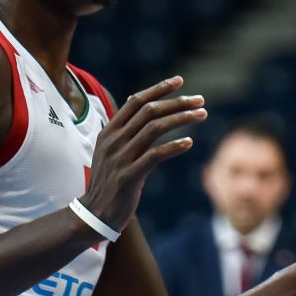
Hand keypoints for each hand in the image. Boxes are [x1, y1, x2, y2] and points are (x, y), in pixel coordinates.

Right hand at [80, 75, 207, 230]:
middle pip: (149, 111)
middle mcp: (113, 141)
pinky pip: (155, 155)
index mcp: (109, 131)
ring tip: (201, 115)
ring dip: (181, 119)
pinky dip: (174, 146)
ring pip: (154, 128)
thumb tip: (136, 102)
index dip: (158, 89)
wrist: (94, 213)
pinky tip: (189, 142)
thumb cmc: (109, 181)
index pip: (136, 101)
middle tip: (200, 100)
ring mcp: (120, 158)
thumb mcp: (110, 150)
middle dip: (177, 102)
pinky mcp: (129, 177)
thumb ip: (124, 129)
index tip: (179, 81)